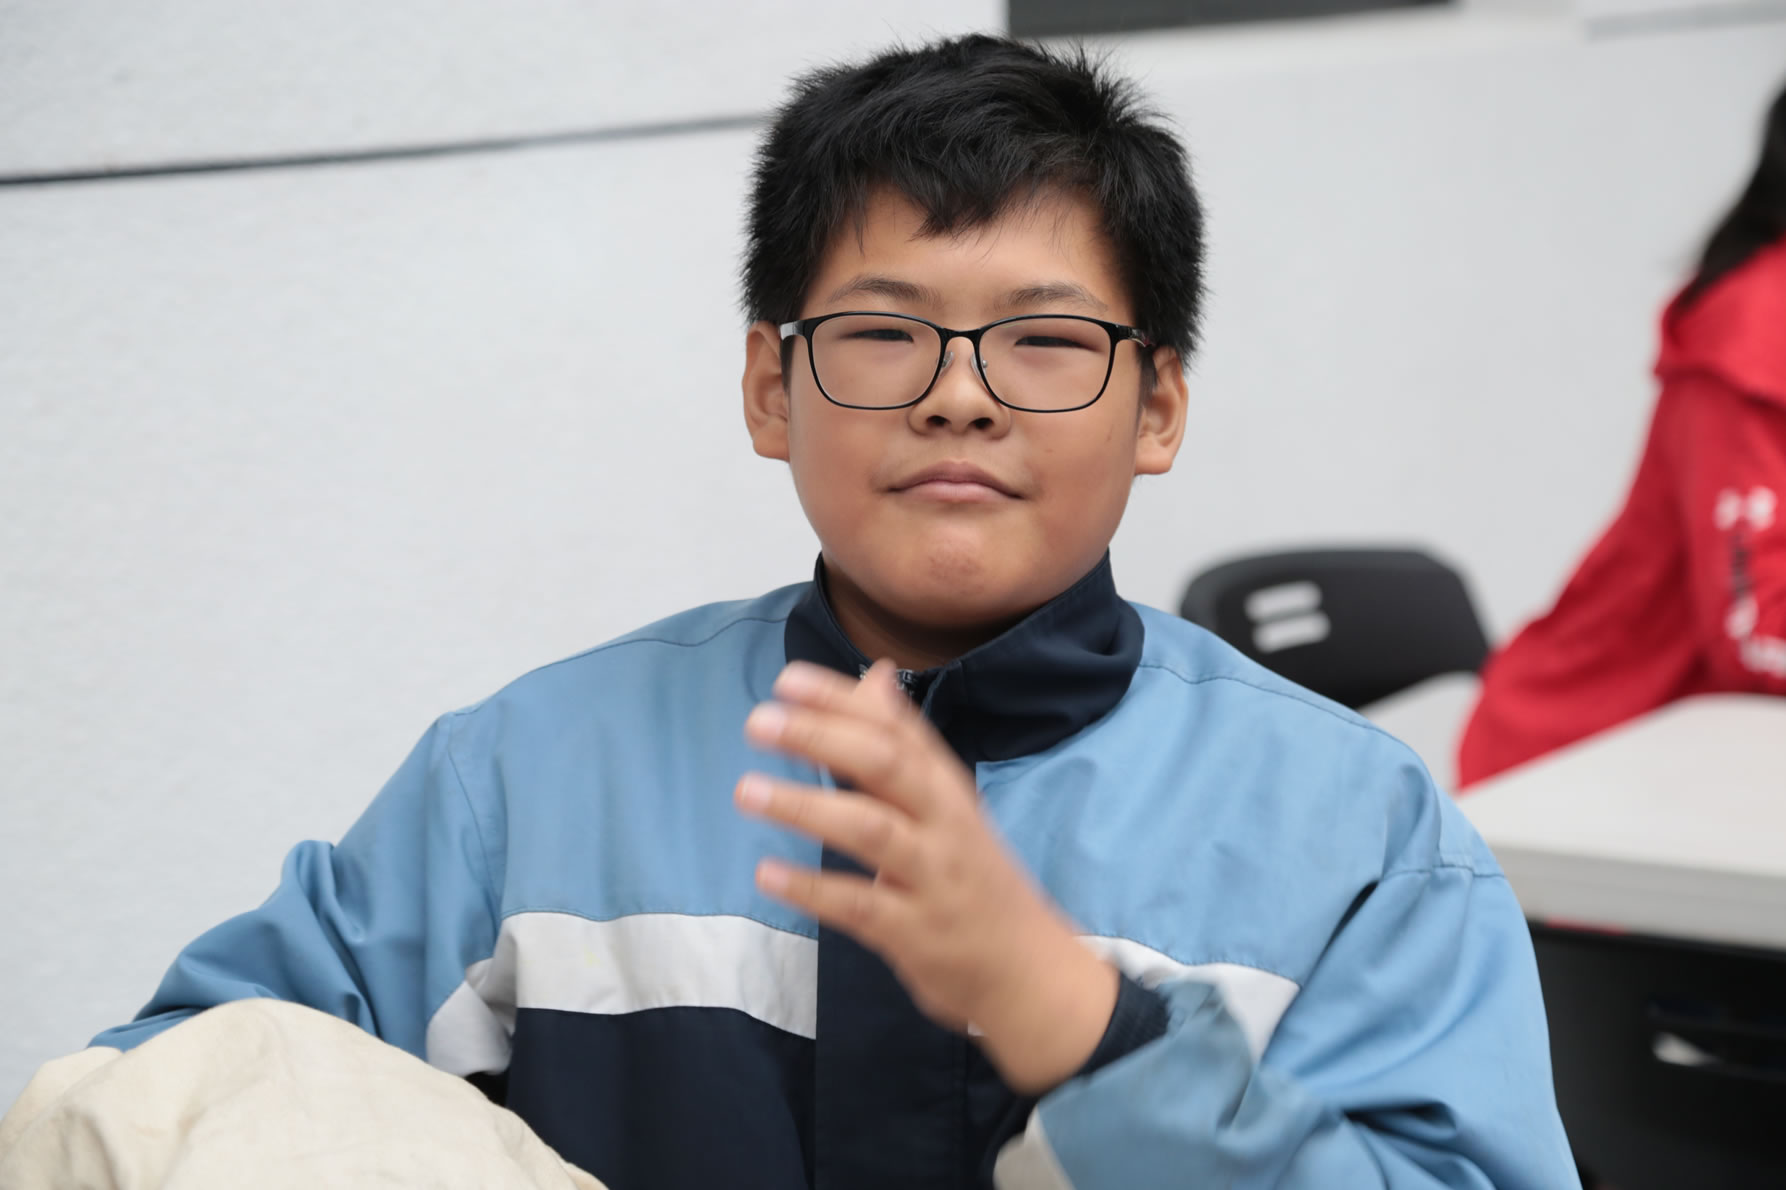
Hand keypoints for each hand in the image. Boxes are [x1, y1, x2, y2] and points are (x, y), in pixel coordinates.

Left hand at [734, 659, 1118, 1093]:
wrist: (1030, 971)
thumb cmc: (974, 879)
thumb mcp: (947, 806)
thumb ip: (906, 744)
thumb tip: (875, 674)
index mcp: (947, 788)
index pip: (897, 728)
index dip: (842, 701)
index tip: (787, 679)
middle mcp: (944, 823)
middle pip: (886, 766)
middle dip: (823, 737)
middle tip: (759, 722)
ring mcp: (932, 878)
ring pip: (871, 830)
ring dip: (806, 806)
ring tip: (747, 791)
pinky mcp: (916, 934)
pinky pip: (860, 907)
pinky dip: (812, 889)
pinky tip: (767, 872)